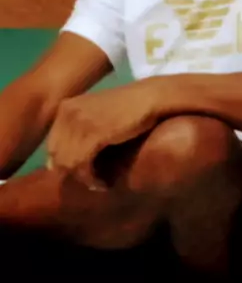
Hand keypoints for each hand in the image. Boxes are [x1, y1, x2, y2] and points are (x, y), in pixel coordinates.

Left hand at [46, 78, 164, 190]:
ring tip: (100, 185)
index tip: (83, 173)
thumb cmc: (127, 109)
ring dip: (84, 180)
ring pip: (69, 164)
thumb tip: (56, 164)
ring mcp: (79, 122)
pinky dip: (92, 179)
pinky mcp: (94, 133)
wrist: (149, 97)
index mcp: (64, 108)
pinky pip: (83, 165)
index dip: (65, 165)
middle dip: (72, 174)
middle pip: (57, 157)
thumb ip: (77, 133)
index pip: (52, 147)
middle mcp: (67, 114)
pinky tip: (104, 183)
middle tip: (92, 182)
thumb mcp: (95, 115)